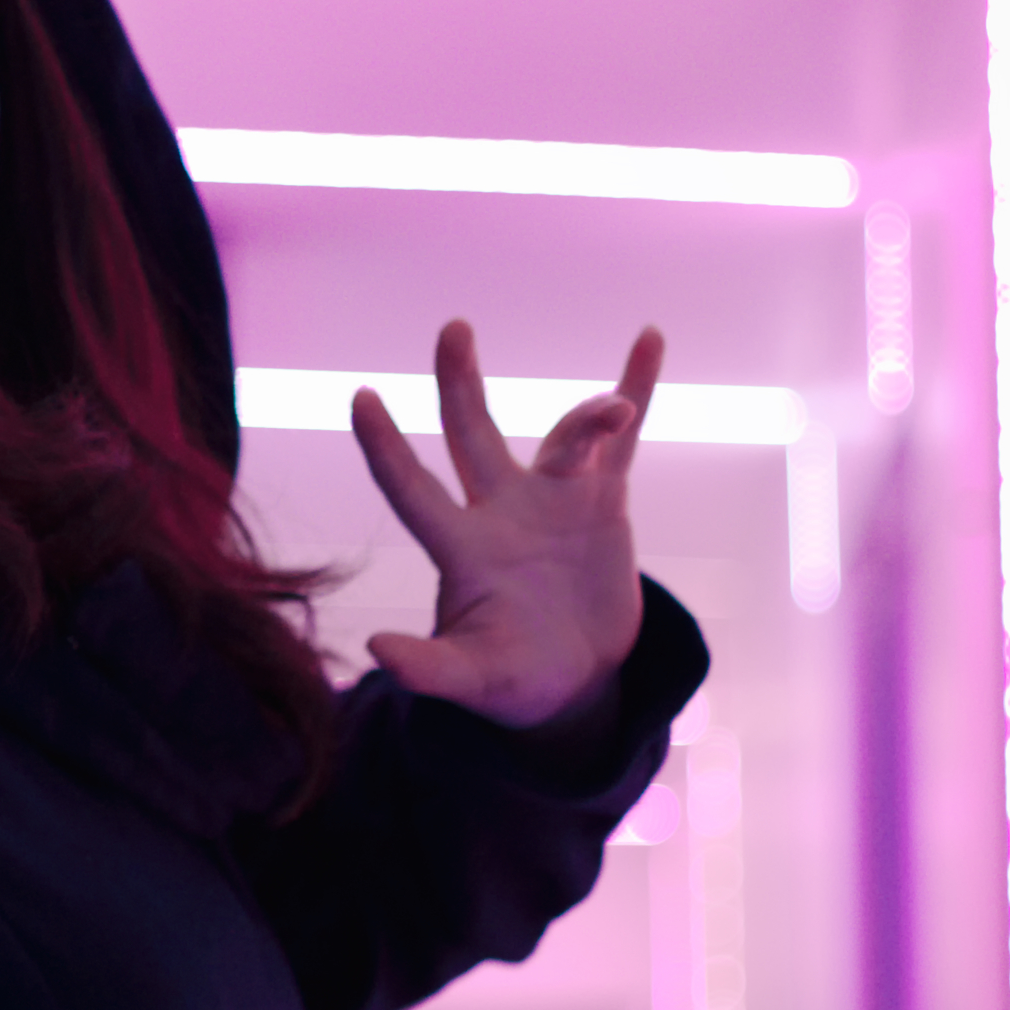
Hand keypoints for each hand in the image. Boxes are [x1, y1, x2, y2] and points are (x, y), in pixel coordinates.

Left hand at [350, 320, 659, 730]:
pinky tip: (648, 341)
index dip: (386, 448)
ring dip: (589, 417)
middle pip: (471, 433)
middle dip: (460, 383)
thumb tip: (376, 651)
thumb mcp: (470, 678)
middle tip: (453, 329)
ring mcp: (552, 500)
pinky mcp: (602, 501)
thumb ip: (428, 668)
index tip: (361, 397)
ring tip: (612, 412)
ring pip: (563, 437)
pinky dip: (635, 391)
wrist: (570, 680)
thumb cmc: (509, 680)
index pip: (412, 489)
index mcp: (460, 549)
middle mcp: (499, 510)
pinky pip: (621, 438)